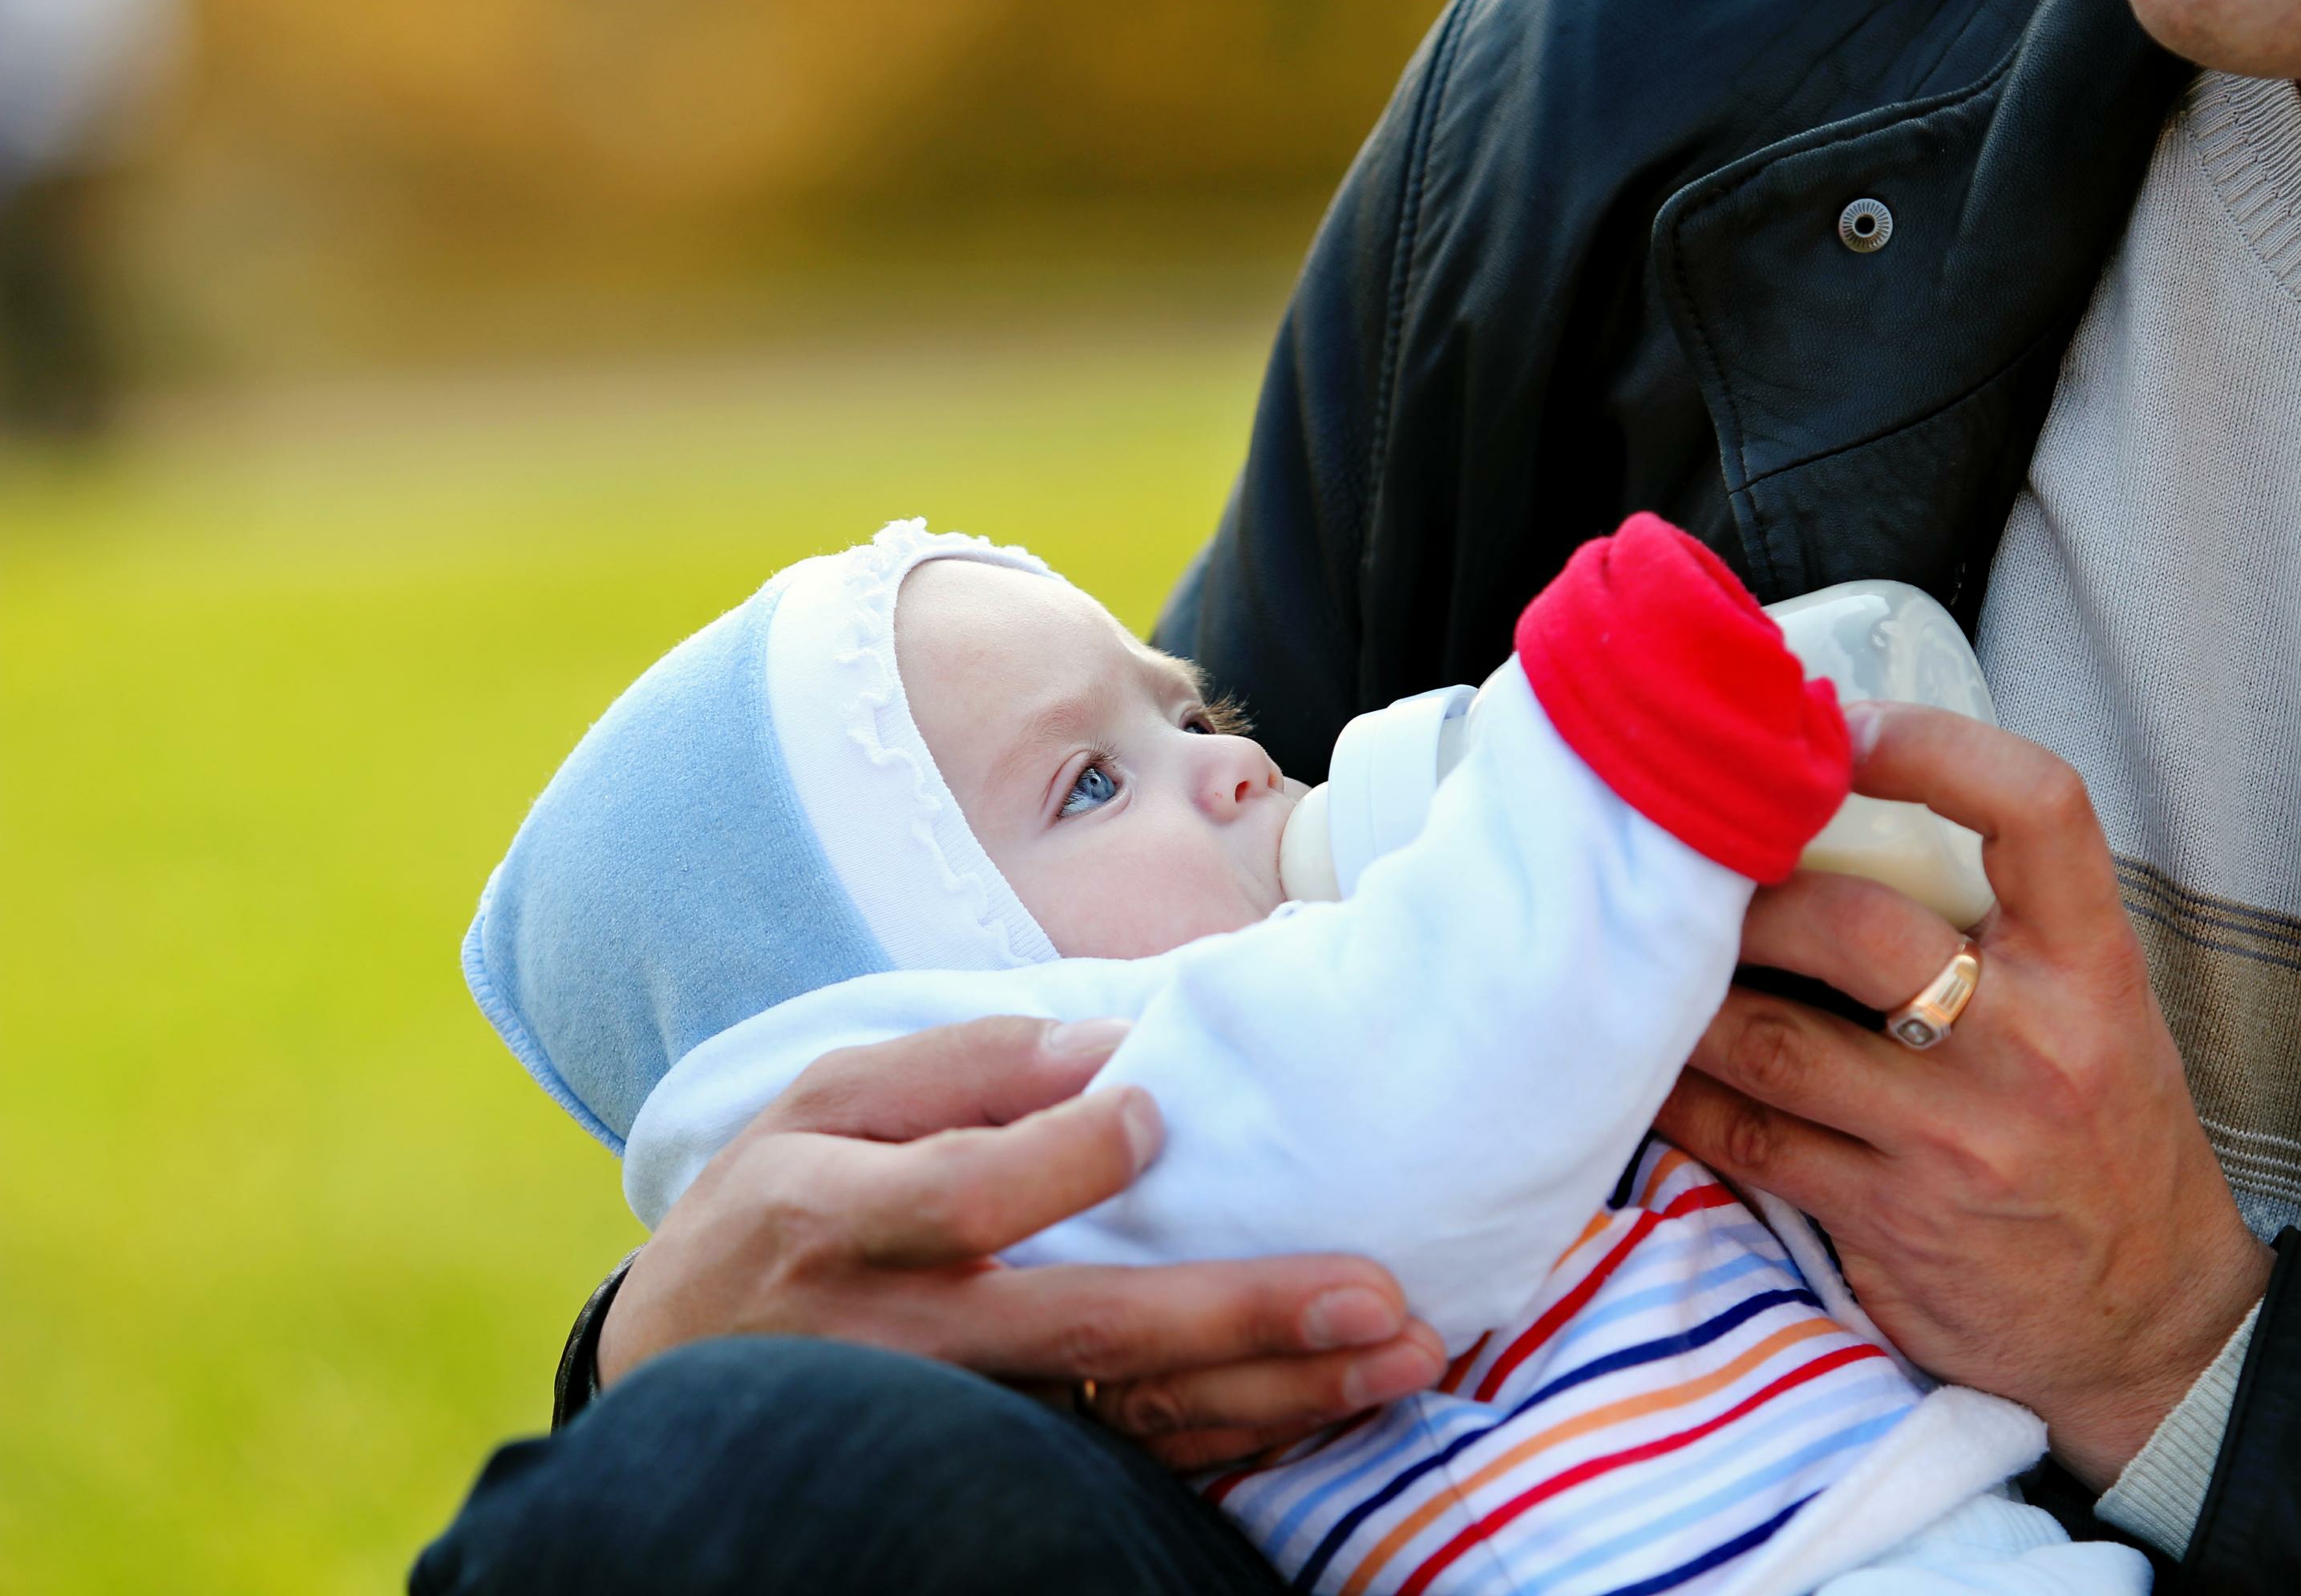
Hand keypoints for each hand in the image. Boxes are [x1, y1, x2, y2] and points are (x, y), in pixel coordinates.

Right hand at [598, 1015, 1445, 1468]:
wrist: (680, 1369)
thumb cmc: (772, 1210)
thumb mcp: (825, 1105)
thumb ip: (962, 1068)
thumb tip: (1115, 1049)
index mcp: (837, 1220)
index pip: (963, 1197)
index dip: (1063, 1159)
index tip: (1159, 1114)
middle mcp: (897, 1340)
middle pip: (1079, 1335)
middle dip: (1236, 1317)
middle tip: (1373, 1299)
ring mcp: (950, 1430)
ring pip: (1123, 1423)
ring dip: (1270, 1396)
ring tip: (1396, 1359)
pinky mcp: (992, 1474)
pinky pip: (1123, 1468)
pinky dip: (1229, 1443)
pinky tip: (1326, 1409)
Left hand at [1657, 702, 2271, 1487]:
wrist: (2142, 1320)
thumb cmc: (2095, 1133)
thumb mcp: (2094, 1009)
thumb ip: (1994, 923)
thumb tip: (1824, 816)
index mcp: (2090, 969)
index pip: (2035, 808)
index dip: (1930, 744)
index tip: (1840, 724)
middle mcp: (2029, 1048)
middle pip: (1853, 927)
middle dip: (1752, 898)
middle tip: (1696, 880)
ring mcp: (1954, 1141)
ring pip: (1769, 1037)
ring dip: (1686, 999)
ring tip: (1642, 966)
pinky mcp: (1885, 1219)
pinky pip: (1742, 1136)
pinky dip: (1679, 1095)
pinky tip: (1650, 1066)